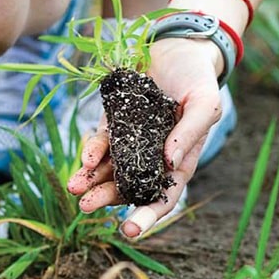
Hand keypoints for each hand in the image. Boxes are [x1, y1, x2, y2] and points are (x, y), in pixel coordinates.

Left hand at [67, 38, 223, 237]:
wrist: (175, 47)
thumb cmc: (196, 78)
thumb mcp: (204, 103)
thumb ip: (191, 132)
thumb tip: (169, 162)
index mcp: (178, 161)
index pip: (162, 196)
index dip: (146, 216)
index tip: (128, 231)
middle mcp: (151, 158)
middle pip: (127, 187)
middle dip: (106, 199)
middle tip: (86, 207)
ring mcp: (129, 143)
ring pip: (107, 170)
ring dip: (90, 181)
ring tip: (74, 189)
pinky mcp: (112, 126)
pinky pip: (100, 144)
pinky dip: (91, 153)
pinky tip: (84, 160)